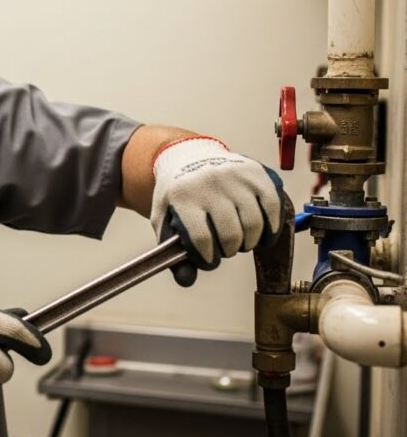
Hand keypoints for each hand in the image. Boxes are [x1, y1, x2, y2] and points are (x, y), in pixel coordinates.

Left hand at [150, 136, 282, 284]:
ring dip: (250, 242)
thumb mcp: (164, 219)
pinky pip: (273, 207)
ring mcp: (234, 176)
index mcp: (183, 196)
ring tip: (241, 240)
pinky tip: (262, 233)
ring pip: (254, 224)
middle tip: (226, 248)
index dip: (207, 258)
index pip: (202, 239)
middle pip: (231, 234)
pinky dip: (271, 227)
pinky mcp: (255, 172)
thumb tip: (187, 280)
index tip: (209, 259)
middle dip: (229, 250)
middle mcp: (209, 183)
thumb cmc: (178, 194)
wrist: (188, 156)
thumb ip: (172, 251)